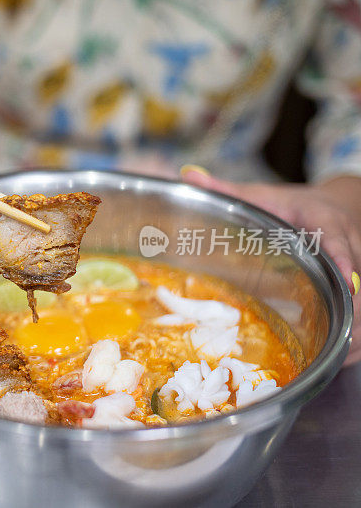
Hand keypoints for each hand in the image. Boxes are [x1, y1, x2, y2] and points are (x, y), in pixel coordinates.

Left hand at [180, 166, 360, 364]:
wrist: (335, 205)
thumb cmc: (293, 205)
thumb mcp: (264, 194)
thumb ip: (227, 190)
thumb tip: (189, 176)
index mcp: (328, 224)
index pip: (341, 242)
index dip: (344, 262)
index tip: (348, 279)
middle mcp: (351, 247)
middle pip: (359, 281)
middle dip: (351, 309)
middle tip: (333, 334)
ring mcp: (359, 269)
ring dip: (353, 329)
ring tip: (333, 352)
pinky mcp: (359, 288)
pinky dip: (354, 338)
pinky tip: (338, 355)